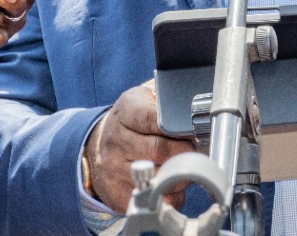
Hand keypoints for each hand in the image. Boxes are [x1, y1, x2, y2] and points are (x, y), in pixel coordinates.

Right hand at [85, 80, 192, 212]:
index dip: (181, 128)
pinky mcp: (117, 192)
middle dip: (185, 152)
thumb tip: (194, 100)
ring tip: (182, 166)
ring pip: (159, 177)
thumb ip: (167, 97)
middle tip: (194, 150)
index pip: (157, 120)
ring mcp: (114, 168)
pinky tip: (170, 185)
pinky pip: (153, 199)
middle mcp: (117, 140)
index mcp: (126, 112)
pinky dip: (169, 196)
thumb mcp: (144, 99)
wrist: (101, 144)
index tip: (194, 132)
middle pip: (160, 151)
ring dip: (180, 175)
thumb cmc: (132, 120)